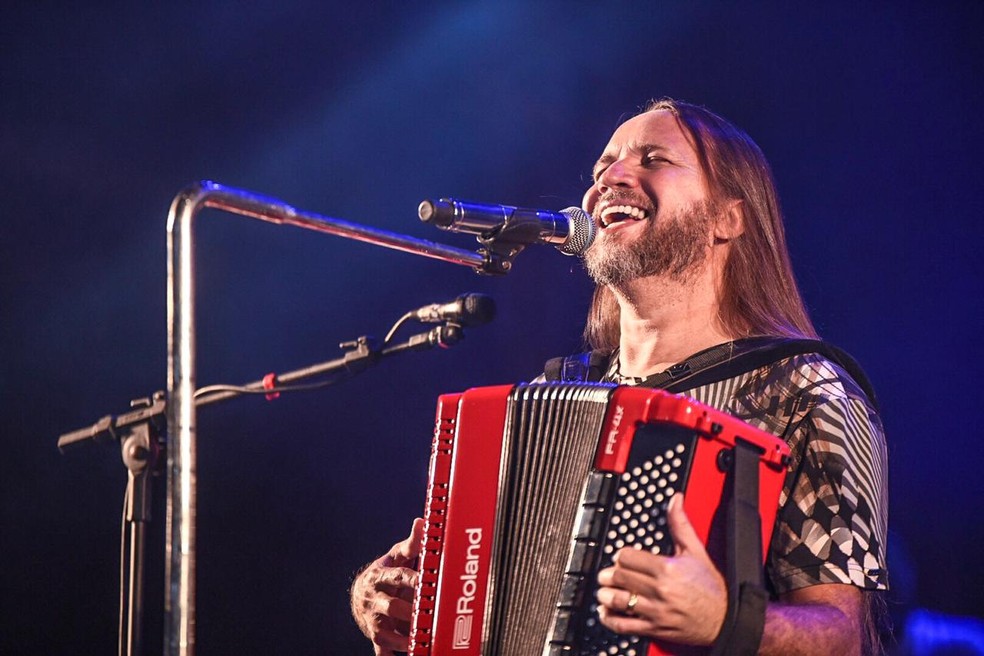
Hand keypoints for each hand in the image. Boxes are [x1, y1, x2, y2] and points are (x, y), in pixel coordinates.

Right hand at [350, 518, 424, 654]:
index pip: (398, 576)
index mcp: (382, 575)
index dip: (412, 580)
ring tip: (418, 639)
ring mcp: (374, 618)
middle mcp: (375, 597)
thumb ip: (411, 543)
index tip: (425, 582)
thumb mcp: (396, 556)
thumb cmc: (385, 571)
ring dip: (401, 638)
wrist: (361, 593)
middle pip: (391, 606)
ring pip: (384, 631)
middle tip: (425, 613)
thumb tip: (421, 521)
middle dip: (407, 611)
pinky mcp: (376, 635)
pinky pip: (381, 649)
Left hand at [595, 493, 727, 646]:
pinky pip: (625, 625)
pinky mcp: (655, 628)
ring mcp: (656, 610)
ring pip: (619, 600)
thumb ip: (680, 524)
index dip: (620, 556)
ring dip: (605, 595)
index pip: (627, 558)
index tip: (619, 557)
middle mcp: (660, 589)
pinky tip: (605, 612)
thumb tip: (675, 500)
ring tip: (603, 591)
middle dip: (608, 574)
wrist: (725, 619)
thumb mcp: (696, 551)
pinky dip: (610, 619)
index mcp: (667, 568)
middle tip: (606, 573)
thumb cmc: (710, 587)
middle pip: (620, 577)